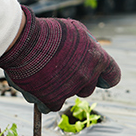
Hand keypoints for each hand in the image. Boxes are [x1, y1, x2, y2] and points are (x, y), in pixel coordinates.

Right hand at [0, 6, 120, 112]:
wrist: (22, 41)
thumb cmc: (48, 31)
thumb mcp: (75, 30)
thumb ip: (86, 46)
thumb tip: (88, 55)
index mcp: (97, 59)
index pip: (113, 76)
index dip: (104, 78)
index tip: (98, 77)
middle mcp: (87, 76)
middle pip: (88, 88)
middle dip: (77, 82)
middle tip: (60, 69)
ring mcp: (70, 90)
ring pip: (68, 95)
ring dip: (59, 88)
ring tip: (43, 73)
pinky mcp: (52, 100)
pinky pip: (52, 105)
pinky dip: (44, 99)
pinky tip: (35, 87)